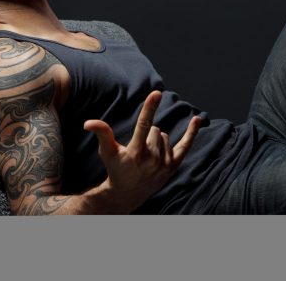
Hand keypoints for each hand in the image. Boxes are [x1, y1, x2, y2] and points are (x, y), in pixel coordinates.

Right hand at [83, 90, 200, 210]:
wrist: (128, 193)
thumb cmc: (115, 169)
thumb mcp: (106, 152)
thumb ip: (102, 134)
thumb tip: (88, 122)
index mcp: (135, 152)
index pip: (144, 124)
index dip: (150, 107)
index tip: (156, 93)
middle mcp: (152, 158)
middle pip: (155, 130)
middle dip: (147, 134)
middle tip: (138, 149)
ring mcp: (164, 163)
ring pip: (165, 136)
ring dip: (157, 140)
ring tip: (146, 155)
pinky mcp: (173, 166)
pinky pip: (185, 145)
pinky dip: (191, 132)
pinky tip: (197, 119)